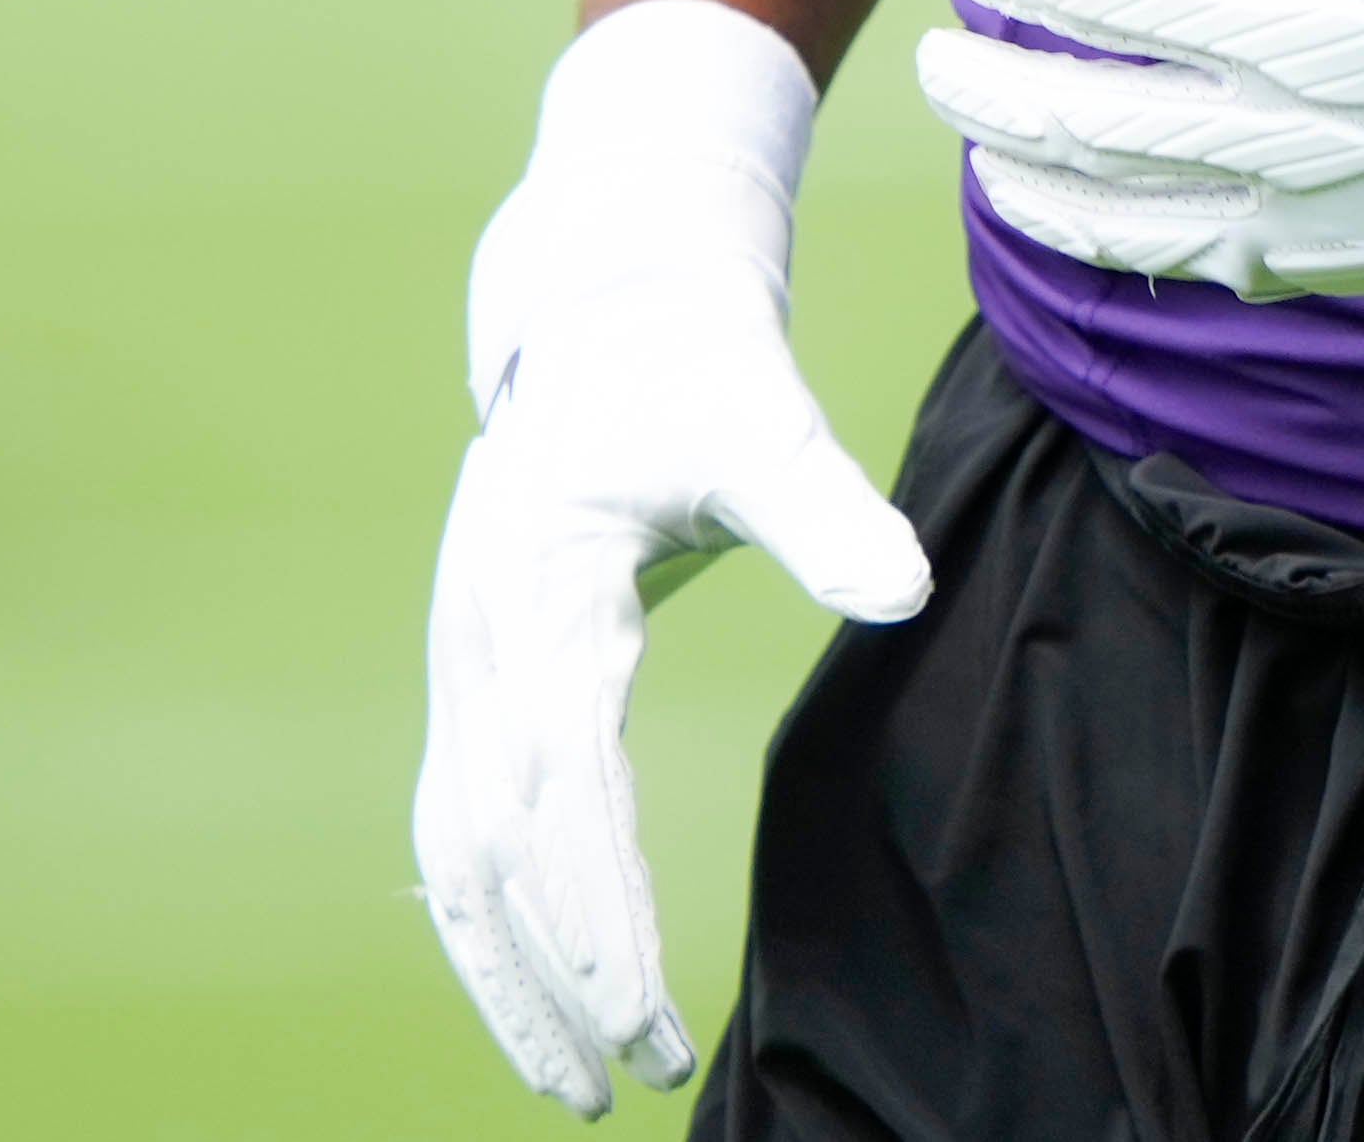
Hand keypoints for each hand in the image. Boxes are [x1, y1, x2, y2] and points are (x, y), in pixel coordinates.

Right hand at [415, 3, 932, 1114]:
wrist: (606, 300)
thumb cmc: (690, 362)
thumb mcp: (760, 415)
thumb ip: (828, 508)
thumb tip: (907, 590)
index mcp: (539, 585)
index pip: (554, 782)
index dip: (594, 902)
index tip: (644, 1004)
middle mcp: (479, 638)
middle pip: (489, 845)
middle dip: (553, 971)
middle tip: (629, 1077)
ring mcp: (464, 663)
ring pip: (456, 854)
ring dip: (508, 973)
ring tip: (575, 1082)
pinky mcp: (479, 678)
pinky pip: (464, 827)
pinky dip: (496, 923)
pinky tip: (545, 995)